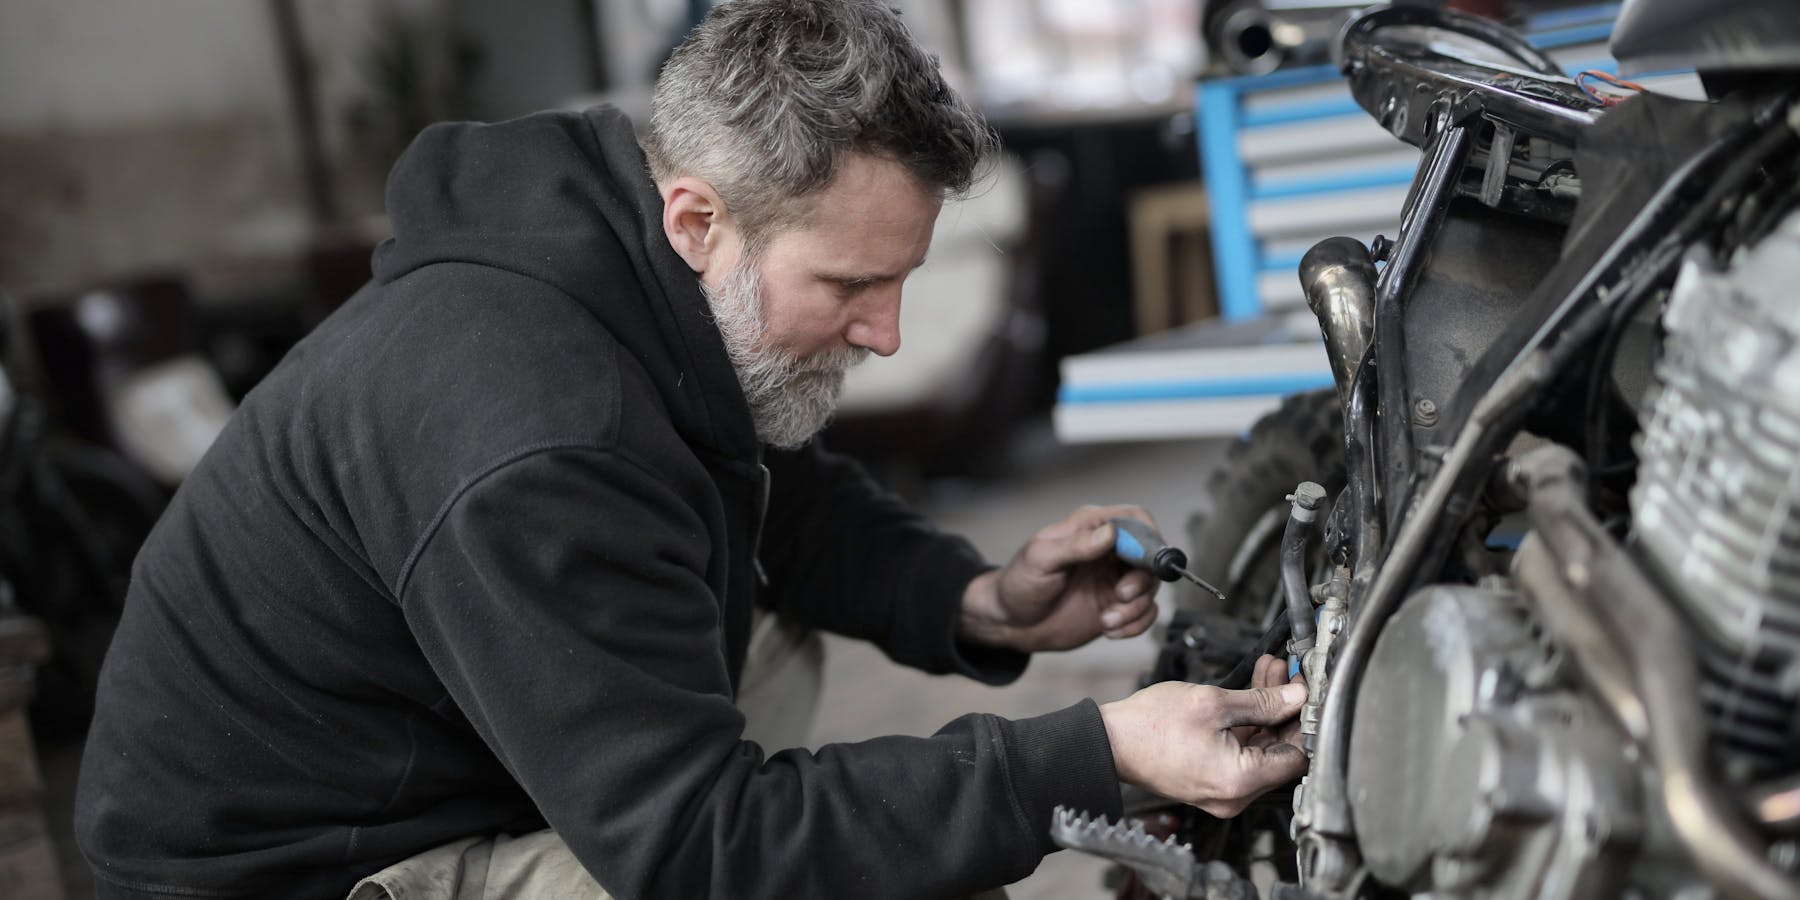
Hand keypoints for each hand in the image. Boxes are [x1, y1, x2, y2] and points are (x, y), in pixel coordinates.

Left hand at [957, 505, 1160, 651]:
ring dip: (1136, 608)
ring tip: (1107, 621)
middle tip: (1121, 595)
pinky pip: (1145, 613)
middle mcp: (1108, 551)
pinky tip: (1110, 630)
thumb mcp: (1041, 559)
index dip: (1148, 537)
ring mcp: (1114, 579)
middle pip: (1150, 556)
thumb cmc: (1019, 583)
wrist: (1010, 622)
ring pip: (1150, 587)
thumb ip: (1076, 545)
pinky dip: (1136, 624)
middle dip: (1142, 580)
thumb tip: (1110, 533)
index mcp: (1090, 528)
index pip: (1136, 519)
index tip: (1143, 561)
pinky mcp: (1116, 606)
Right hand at [1099, 675, 1307, 816]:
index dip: (1304, 721)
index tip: (1306, 692)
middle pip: (1280, 752)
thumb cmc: (1149, 726)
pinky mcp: (1212, 781)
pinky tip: (1249, 693)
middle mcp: (1235, 795)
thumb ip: (1262, 701)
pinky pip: (1241, 753)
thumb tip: (1295, 697)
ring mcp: (1223, 791)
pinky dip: (1247, 725)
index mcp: (1240, 780)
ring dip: (1267, 711)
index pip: (1298, 757)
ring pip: (1261, 749)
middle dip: (1285, 709)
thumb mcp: (1213, 703)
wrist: (1110, 742)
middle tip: (1286, 675)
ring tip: (1268, 672)